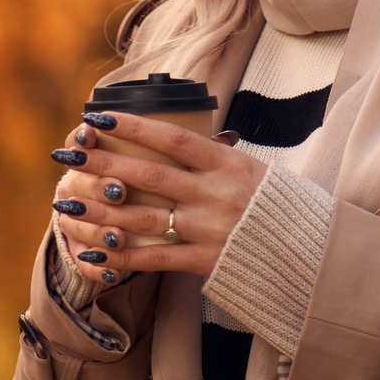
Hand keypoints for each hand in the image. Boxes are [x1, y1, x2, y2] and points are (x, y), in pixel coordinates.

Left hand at [48, 111, 266, 285]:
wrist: (313, 252)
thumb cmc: (279, 206)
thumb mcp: (252, 170)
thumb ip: (213, 159)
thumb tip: (173, 140)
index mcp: (229, 164)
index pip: (172, 140)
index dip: (133, 128)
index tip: (97, 118)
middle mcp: (217, 194)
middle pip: (150, 176)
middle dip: (103, 164)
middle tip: (67, 155)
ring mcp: (212, 229)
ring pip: (145, 219)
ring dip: (101, 212)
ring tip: (66, 204)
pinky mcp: (208, 261)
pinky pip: (157, 259)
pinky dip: (124, 257)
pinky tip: (94, 252)